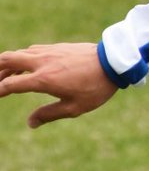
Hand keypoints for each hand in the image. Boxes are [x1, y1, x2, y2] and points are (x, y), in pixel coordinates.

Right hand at [0, 43, 118, 128]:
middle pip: (8, 59)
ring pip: (20, 53)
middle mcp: (42, 62)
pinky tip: (27, 66)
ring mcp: (50, 52)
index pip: (10, 84)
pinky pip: (34, 50)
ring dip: (9, 63)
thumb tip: (31, 123)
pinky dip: (23, 57)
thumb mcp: (74, 108)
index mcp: (43, 79)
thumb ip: (49, 114)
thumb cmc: (96, 87)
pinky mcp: (59, 47)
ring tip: (5, 76)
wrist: (115, 62)